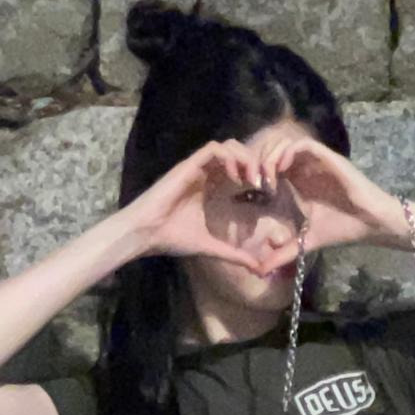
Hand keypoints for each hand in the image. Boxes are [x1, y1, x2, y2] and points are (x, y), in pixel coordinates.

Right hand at [123, 139, 264, 272]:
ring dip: (245, 159)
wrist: (147, 234)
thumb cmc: (172, 238)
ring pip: (229, 146)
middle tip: (264, 184)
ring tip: (251, 180)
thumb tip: (257, 268)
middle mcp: (206, 175)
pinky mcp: (188, 165)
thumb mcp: (210, 246)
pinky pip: (214, 148)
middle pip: (239, 153)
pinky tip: (234, 178)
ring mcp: (198, 168)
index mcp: (212, 188)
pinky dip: (229, 158)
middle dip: (256, 164)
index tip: (267, 193)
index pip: (240, 169)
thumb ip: (233, 254)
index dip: (257, 175)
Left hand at [255, 135, 396, 274]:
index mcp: (297, 181)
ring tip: (266, 177)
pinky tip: (281, 170)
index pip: (269, 164)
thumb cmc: (342, 228)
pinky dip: (288, 152)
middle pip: (271, 148)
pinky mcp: (328, 158)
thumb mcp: (305, 242)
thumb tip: (260, 272)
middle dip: (257, 161)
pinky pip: (303, 145)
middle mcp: (304, 167)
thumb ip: (283, 253)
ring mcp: (315, 161)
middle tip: (252, 182)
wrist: (370, 223)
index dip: (255, 172)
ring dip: (270, 156)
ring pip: (284, 143)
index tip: (249, 190)